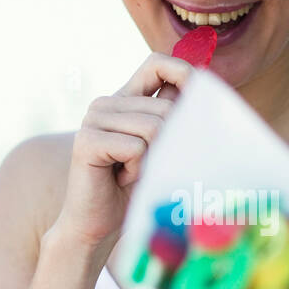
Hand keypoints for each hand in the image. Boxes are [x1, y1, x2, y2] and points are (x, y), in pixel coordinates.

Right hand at [45, 52, 192, 258]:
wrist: (97, 224)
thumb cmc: (133, 188)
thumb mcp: (161, 147)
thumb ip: (173, 116)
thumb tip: (202, 87)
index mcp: (125, 98)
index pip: (156, 63)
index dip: (182, 71)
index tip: (199, 94)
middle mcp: (106, 103)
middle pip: (164, 107)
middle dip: (169, 142)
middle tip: (149, 166)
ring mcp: (93, 119)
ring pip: (153, 128)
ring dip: (152, 160)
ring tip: (132, 172)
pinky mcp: (87, 141)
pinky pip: (136, 148)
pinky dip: (137, 169)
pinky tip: (120, 179)